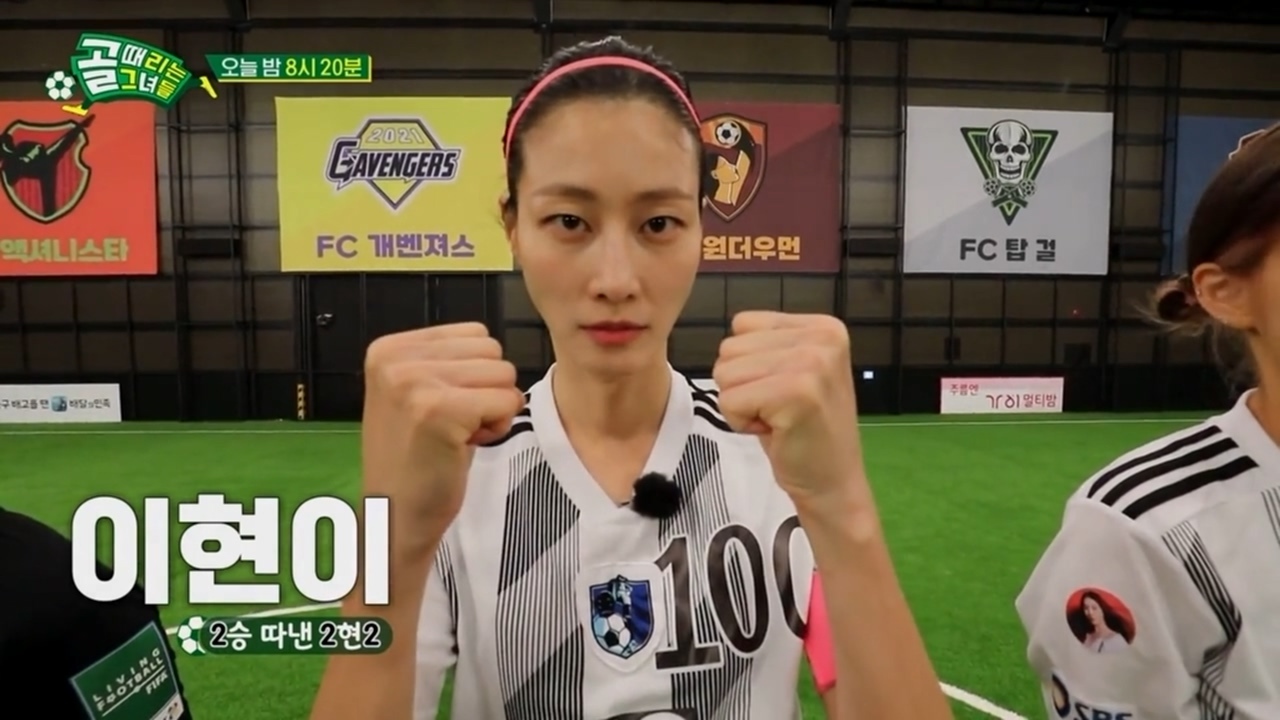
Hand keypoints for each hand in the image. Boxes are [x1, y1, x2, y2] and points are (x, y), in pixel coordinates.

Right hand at [361, 323, 523, 541]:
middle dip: (486, 389)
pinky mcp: (438, 410)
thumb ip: (444, 361)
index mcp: (389, 347)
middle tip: (454, 424)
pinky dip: (498, 426)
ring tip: (458, 434)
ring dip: (493, 408)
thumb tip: (491, 345)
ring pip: (503, 373)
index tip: (445, 408)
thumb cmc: (415, 456)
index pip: (474, 333)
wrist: (395, 514)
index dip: (475, 374)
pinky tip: (465, 445)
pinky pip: (507, 400)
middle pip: (492, 350)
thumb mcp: (416, 392)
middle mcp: (396, 359)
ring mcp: (414, 382)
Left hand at [713, 311, 865, 506]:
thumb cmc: (805, 430)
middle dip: (742, 384)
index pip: (743, 324)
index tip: (779, 390)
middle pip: (730, 348)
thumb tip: (727, 342)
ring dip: (741, 403)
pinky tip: (774, 431)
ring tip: (776, 418)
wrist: (833, 482)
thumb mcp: (793, 371)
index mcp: (822, 326)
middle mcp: (821, 337)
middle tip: (777, 409)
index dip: (748, 363)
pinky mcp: (796, 392)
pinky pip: (729, 400)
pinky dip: (740, 422)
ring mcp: (812, 362)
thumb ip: (767, 346)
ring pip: (725, 372)